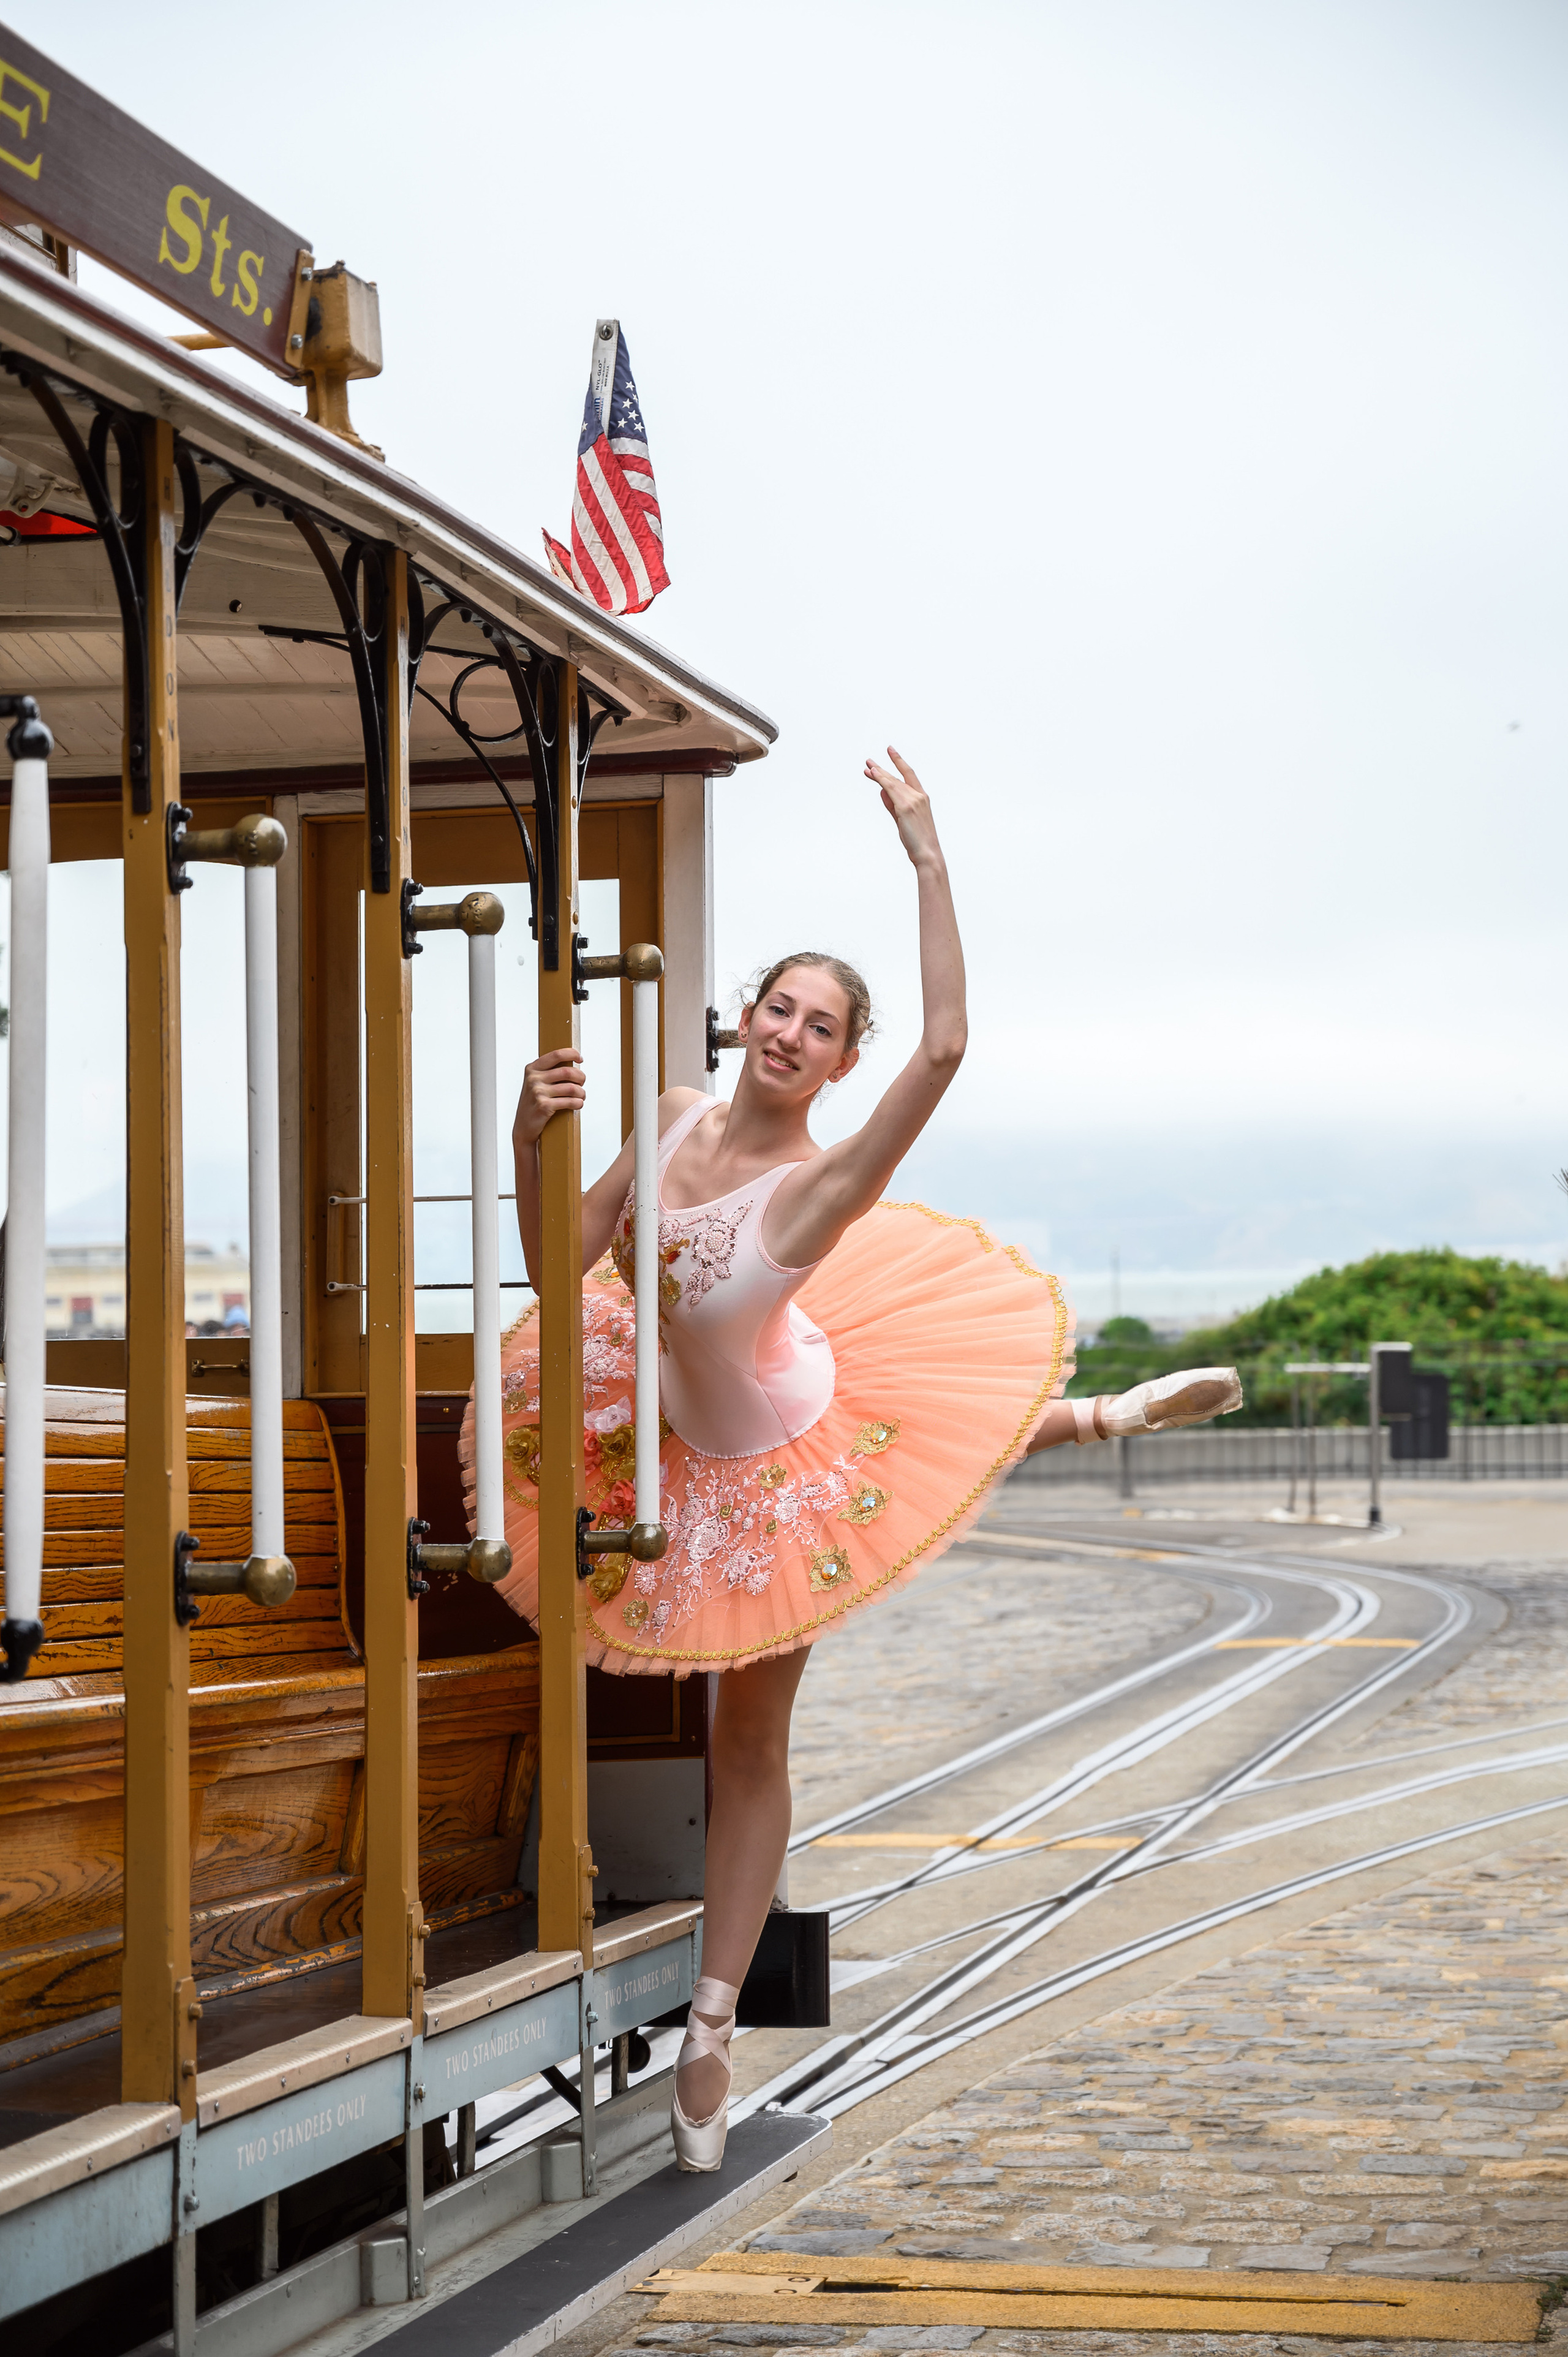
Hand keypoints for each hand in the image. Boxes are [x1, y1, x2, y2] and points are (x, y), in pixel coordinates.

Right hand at [514, 1048, 584, 1145]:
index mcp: (532, 1069)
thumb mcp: (535, 1083)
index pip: (556, 1054)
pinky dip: (578, 1103)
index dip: (572, 1053)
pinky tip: (578, 1104)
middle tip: (582, 1083)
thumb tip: (573, 1065)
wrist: (523, 1127)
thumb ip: (549, 1072)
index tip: (580, 1058)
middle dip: (580, 1077)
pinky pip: (570, 1101)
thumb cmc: (534, 1104)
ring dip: (581, 1093)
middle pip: (567, 1071)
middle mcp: (533, 1079)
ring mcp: (538, 1092)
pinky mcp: (544, 1106)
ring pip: (572, 1088)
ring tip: (581, 1096)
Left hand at [864, 746, 941, 868]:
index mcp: (922, 798)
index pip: (909, 775)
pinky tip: (874, 774)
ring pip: (892, 782)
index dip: (899, 761)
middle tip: (869, 761)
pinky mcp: (906, 807)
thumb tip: (882, 791)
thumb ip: (892, 804)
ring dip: (879, 773)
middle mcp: (919, 796)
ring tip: (868, 766)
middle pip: (897, 777)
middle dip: (882, 769)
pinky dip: (881, 780)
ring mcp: (913, 800)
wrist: (927, 853)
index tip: (890, 751)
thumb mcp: (903, 819)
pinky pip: (891, 789)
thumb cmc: (917, 840)